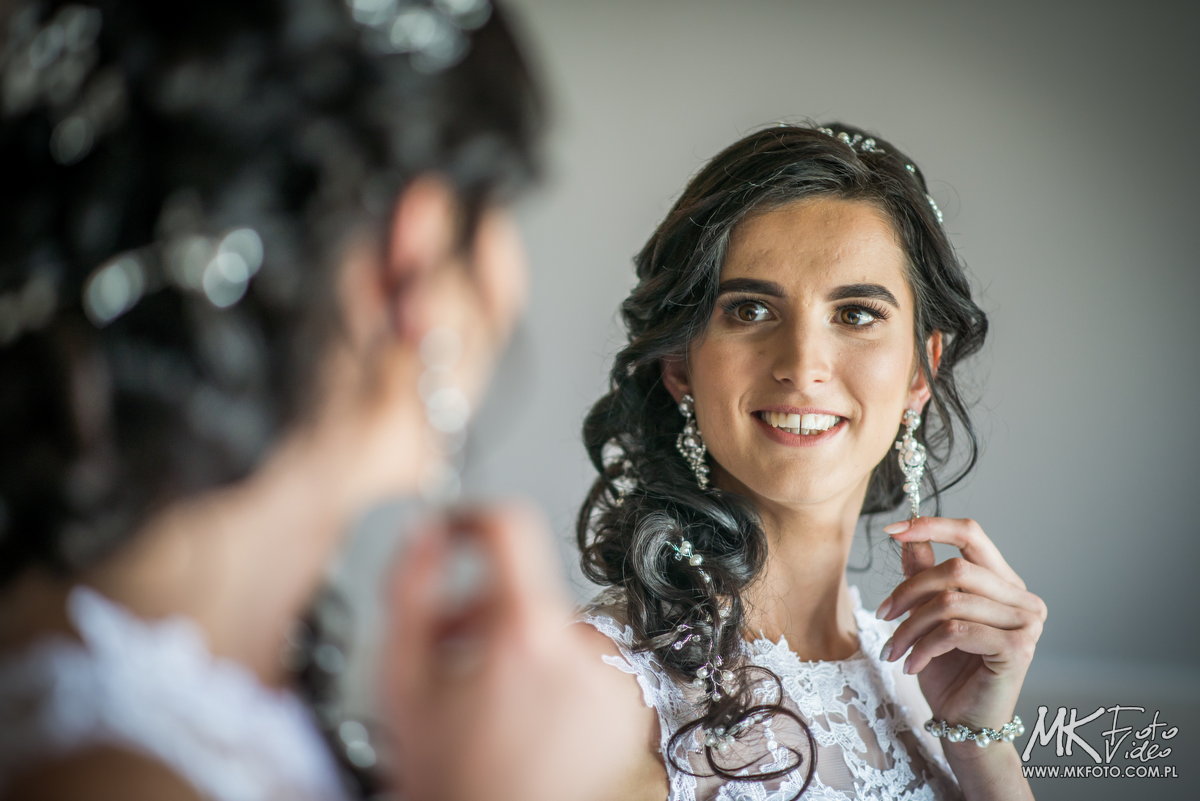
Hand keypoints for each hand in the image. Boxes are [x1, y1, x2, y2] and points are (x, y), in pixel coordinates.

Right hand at [382, 502, 642, 800]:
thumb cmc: (446, 773)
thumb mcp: (399, 678)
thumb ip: (407, 590)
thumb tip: (425, 532)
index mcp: (528, 635)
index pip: (511, 528)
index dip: (473, 520)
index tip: (456, 531)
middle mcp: (586, 651)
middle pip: (528, 589)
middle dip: (482, 610)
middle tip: (449, 652)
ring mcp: (617, 682)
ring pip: (555, 626)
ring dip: (520, 644)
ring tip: (489, 694)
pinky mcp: (633, 706)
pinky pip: (588, 660)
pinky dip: (558, 674)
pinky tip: (528, 712)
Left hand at [875, 517, 1046, 735]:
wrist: (965, 723)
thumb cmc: (948, 670)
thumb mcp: (928, 616)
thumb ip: (924, 575)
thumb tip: (908, 536)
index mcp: (1004, 583)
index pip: (972, 534)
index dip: (931, 526)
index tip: (892, 528)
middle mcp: (1022, 598)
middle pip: (956, 568)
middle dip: (909, 590)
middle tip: (882, 614)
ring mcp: (1026, 622)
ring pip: (950, 601)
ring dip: (910, 626)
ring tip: (894, 648)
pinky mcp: (1017, 648)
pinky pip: (955, 631)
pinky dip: (923, 646)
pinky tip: (911, 664)